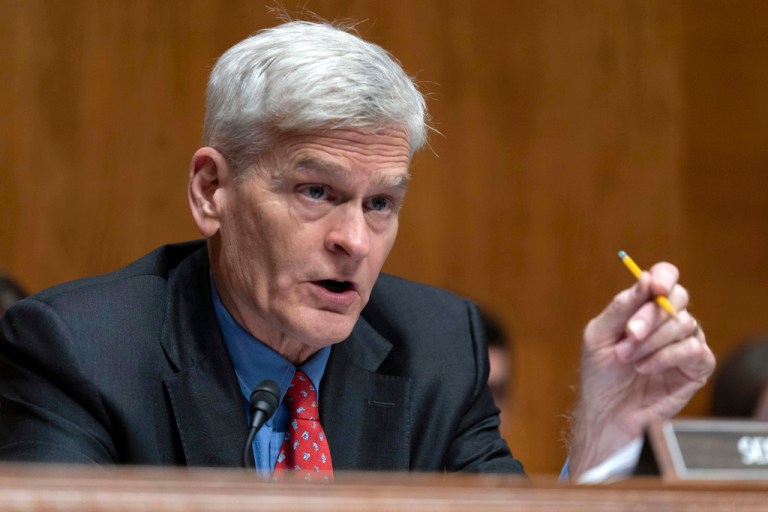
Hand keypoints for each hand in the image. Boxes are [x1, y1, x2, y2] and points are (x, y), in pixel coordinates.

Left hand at [568, 262, 714, 478]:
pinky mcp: (697, 367)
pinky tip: (645, 368)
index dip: (664, 277)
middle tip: (629, 334)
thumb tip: (645, 278)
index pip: (666, 277)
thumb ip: (620, 307)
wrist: (606, 411)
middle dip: (650, 315)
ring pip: (684, 324)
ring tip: (628, 358)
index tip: (654, 286)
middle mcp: (669, 320)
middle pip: (677, 298)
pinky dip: (666, 357)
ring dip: (652, 341)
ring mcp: (685, 342)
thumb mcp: (599, 335)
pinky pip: (694, 350)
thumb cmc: (600, 372)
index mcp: (645, 306)